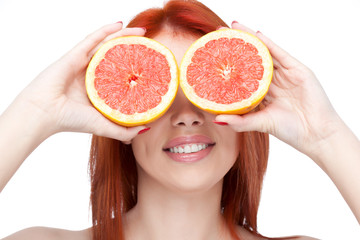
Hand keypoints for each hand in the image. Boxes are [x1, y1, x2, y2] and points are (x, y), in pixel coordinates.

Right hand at [17, 23, 146, 141]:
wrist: (45, 113)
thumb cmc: (71, 121)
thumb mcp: (104, 126)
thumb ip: (124, 130)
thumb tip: (147, 128)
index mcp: (99, 89)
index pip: (121, 76)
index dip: (136, 70)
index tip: (153, 68)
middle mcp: (93, 74)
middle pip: (117, 57)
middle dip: (134, 51)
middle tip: (150, 47)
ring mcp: (84, 62)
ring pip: (107, 44)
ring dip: (124, 36)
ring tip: (142, 33)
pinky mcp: (76, 54)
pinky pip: (93, 38)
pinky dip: (106, 30)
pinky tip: (120, 24)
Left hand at [215, 22, 342, 159]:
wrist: (316, 134)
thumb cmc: (290, 130)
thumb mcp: (260, 123)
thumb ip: (240, 122)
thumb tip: (216, 120)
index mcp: (261, 92)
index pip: (242, 74)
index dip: (229, 64)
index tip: (212, 55)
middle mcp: (271, 81)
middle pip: (251, 60)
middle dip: (236, 47)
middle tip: (219, 34)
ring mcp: (284, 74)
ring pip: (265, 53)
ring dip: (250, 39)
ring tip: (234, 27)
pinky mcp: (297, 70)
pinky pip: (280, 54)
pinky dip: (269, 44)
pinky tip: (256, 35)